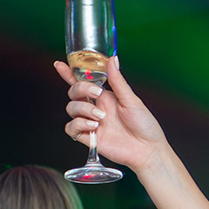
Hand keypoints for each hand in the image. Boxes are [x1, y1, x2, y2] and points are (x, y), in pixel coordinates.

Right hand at [55, 55, 167, 172]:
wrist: (148, 150)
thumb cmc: (145, 125)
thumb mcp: (132, 100)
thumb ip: (118, 81)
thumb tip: (112, 59)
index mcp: (105, 97)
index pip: (82, 82)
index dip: (69, 74)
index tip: (59, 64)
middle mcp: (95, 108)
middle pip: (73, 93)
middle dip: (80, 90)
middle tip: (96, 95)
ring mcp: (91, 123)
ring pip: (71, 108)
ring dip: (83, 109)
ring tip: (100, 117)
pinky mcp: (89, 138)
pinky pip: (71, 129)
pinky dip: (78, 125)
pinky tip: (93, 126)